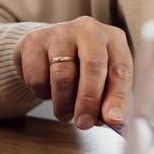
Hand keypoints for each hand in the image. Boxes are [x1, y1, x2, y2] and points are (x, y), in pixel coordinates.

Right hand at [12, 16, 131, 128]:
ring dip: (63, 103)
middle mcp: (88, 29)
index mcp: (113, 39)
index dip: (117, 97)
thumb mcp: (101, 79)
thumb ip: (108, 98)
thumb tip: (112, 121)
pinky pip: (37, 77)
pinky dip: (41, 93)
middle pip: (92, 66)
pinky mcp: (34, 40)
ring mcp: (59, 32)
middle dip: (88, 101)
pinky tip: (47, 91)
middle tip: (84, 124)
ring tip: (64, 114)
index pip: (120, 69)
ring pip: (62, 75)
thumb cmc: (81, 68)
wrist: (47, 49)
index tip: (113, 120)